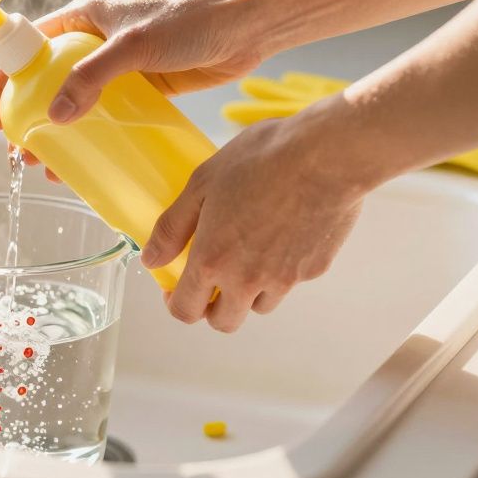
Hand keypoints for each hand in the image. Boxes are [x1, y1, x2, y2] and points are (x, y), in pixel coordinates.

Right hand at [0, 0, 273, 179]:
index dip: (6, 80)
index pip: (27, 46)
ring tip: (53, 168)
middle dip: (31, 118)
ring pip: (77, 102)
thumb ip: (92, 77)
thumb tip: (56, 115)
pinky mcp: (144, 88)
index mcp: (83, 18)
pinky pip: (109, 115)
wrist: (247, 26)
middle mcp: (95, 40)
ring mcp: (119, 66)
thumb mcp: (134, 46)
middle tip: (25, 153)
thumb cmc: (191, 21)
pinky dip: (95, 137)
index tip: (0, 118)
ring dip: (61, 134)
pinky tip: (90, 162)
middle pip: (48, 80)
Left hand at [140, 100, 375, 330]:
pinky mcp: (315, 270)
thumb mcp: (202, 183)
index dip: (176, 304)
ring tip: (248, 251)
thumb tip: (152, 259)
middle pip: (225, 321)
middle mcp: (248, 280)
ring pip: (260, 305)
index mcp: (213, 260)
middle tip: (210, 279)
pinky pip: (290, 281)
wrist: (326, 155)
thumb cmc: (261, 160)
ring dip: (248, 292)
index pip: (186, 310)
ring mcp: (285, 279)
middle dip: (212, 307)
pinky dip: (281, 269)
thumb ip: (172, 227)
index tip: (176, 287)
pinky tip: (283, 233)